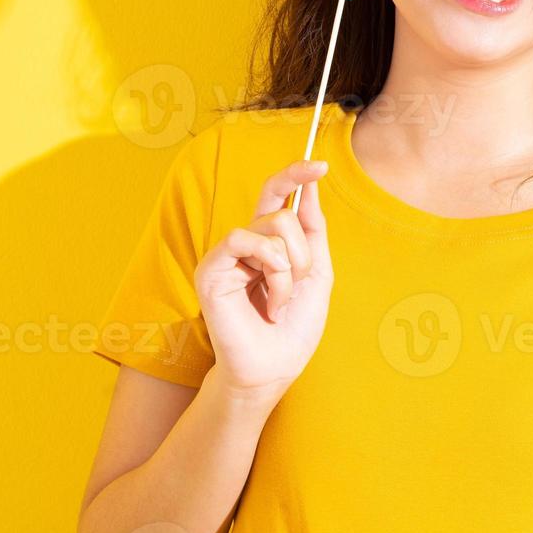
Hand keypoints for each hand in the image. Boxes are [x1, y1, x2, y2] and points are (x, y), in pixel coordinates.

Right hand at [192, 160, 332, 396]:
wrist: (275, 368)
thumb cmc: (294, 327)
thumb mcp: (316, 272)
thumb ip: (313, 229)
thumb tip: (310, 184)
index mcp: (268, 242)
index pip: (276, 195)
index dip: (295, 174)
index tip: (321, 164)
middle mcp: (245, 243)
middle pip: (283, 213)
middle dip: (303, 251)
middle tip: (297, 285)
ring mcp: (226, 254)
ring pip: (272, 225)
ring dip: (290, 269)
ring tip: (281, 301)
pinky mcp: (211, 268)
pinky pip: (242, 238)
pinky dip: (270, 269)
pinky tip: (270, 301)